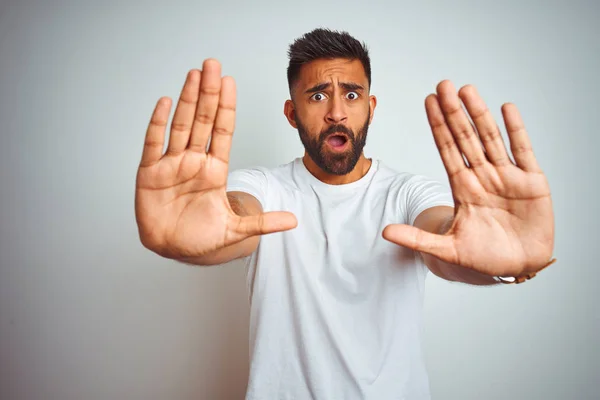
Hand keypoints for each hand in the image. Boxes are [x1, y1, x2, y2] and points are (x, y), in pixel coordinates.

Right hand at [135, 59, 296, 258]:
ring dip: (186, 99)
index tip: (230, 82)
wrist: (172, 250)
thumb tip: (294, 221)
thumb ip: (262, 223)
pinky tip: (165, 102)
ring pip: (180, 125)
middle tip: (213, 64)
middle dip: (208, 93)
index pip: (223, 131)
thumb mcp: (235, 231)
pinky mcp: (150, 174)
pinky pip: (153, 144)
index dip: (226, 107)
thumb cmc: (200, 237)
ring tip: (194, 74)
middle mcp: (193, 161)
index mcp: (214, 170)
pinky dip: (157, 123)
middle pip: (202, 120)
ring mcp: (171, 165)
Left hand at [383, 80, 554, 277]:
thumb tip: (384, 232)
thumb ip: (417, 239)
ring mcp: (507, 177)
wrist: (520, 267)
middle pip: (465, 138)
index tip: (427, 102)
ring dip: (479, 114)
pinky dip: (516, 130)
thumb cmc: (485, 257)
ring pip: (491, 139)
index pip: (447, 150)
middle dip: (453, 112)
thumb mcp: (448, 249)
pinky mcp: (532, 182)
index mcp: (463, 188)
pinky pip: (523, 151)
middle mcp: (483, 176)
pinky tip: (507, 108)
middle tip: (443, 85)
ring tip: (467, 90)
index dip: (437, 126)